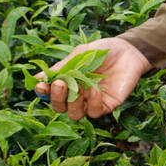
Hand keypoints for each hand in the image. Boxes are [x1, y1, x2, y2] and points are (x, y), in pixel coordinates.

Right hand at [34, 37, 151, 119]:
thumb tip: (37, 78)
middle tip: (60, 84)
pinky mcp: (107, 106)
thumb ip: (61, 68)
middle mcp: (77, 96)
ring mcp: (91, 102)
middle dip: (56, 98)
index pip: (50, 94)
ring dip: (73, 103)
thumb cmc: (102, 51)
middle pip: (60, 108)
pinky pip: (94, 112)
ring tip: (78, 86)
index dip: (43, 92)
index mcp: (67, 83)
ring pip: (75, 114)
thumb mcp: (79, 55)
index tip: (40, 85)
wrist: (128, 50)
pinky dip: (92, 102)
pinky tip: (94, 89)